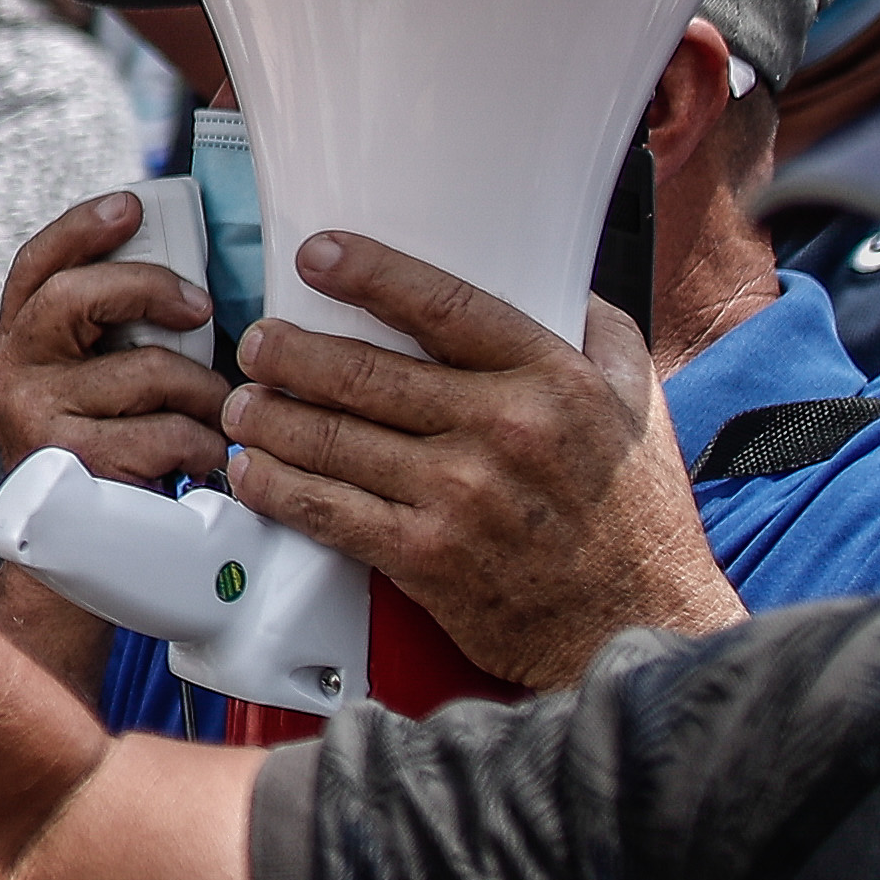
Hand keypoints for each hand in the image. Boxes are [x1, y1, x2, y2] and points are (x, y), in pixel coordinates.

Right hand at [0, 188, 228, 490]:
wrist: (71, 566)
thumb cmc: (104, 462)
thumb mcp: (92, 388)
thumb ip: (115, 337)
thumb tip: (190, 288)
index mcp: (19, 345)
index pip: (37, 266)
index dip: (82, 226)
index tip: (131, 204)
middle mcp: (14, 374)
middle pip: (78, 294)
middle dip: (154, 289)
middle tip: (201, 310)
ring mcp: (40, 419)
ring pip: (148, 368)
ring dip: (204, 393)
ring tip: (212, 415)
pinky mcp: (78, 463)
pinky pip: (170, 431)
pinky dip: (202, 445)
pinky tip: (198, 461)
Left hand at [217, 233, 733, 689]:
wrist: (638, 625)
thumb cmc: (634, 512)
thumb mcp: (636, 402)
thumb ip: (593, 334)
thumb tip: (548, 278)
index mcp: (552, 380)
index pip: (445, 308)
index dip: (371, 275)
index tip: (318, 255)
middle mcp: (502, 431)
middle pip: (365, 374)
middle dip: (290, 353)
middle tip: (257, 342)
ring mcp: (459, 497)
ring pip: (333, 441)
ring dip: (269, 418)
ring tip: (241, 403)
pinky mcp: (426, 558)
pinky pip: (329, 513)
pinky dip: (276, 488)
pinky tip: (249, 471)